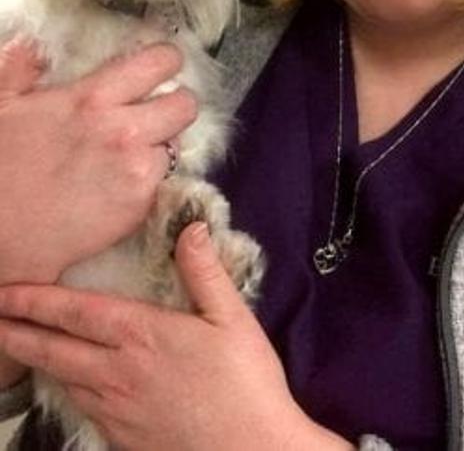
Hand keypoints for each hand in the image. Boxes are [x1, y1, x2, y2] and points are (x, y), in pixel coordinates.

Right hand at [0, 38, 196, 285]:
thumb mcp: (2, 103)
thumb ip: (24, 66)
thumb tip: (34, 43)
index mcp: (93, 98)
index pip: (160, 62)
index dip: (167, 61)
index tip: (161, 67)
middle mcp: (125, 131)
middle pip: (186, 105)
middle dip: (175, 105)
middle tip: (155, 112)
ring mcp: (137, 170)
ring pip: (176, 145)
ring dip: (160, 145)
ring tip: (131, 152)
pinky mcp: (140, 205)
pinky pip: (162, 180)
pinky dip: (148, 179)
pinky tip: (120, 183)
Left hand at [0, 224, 351, 450]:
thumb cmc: (246, 383)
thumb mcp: (232, 318)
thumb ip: (204, 272)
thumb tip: (191, 227)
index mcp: (141, 335)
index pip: (74, 312)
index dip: (35, 300)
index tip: (6, 291)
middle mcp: (117, 372)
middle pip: (53, 349)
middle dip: (17, 331)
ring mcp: (115, 410)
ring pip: (62, 380)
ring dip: (35, 359)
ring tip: (18, 344)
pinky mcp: (121, 438)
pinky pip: (81, 407)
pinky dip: (63, 389)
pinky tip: (66, 385)